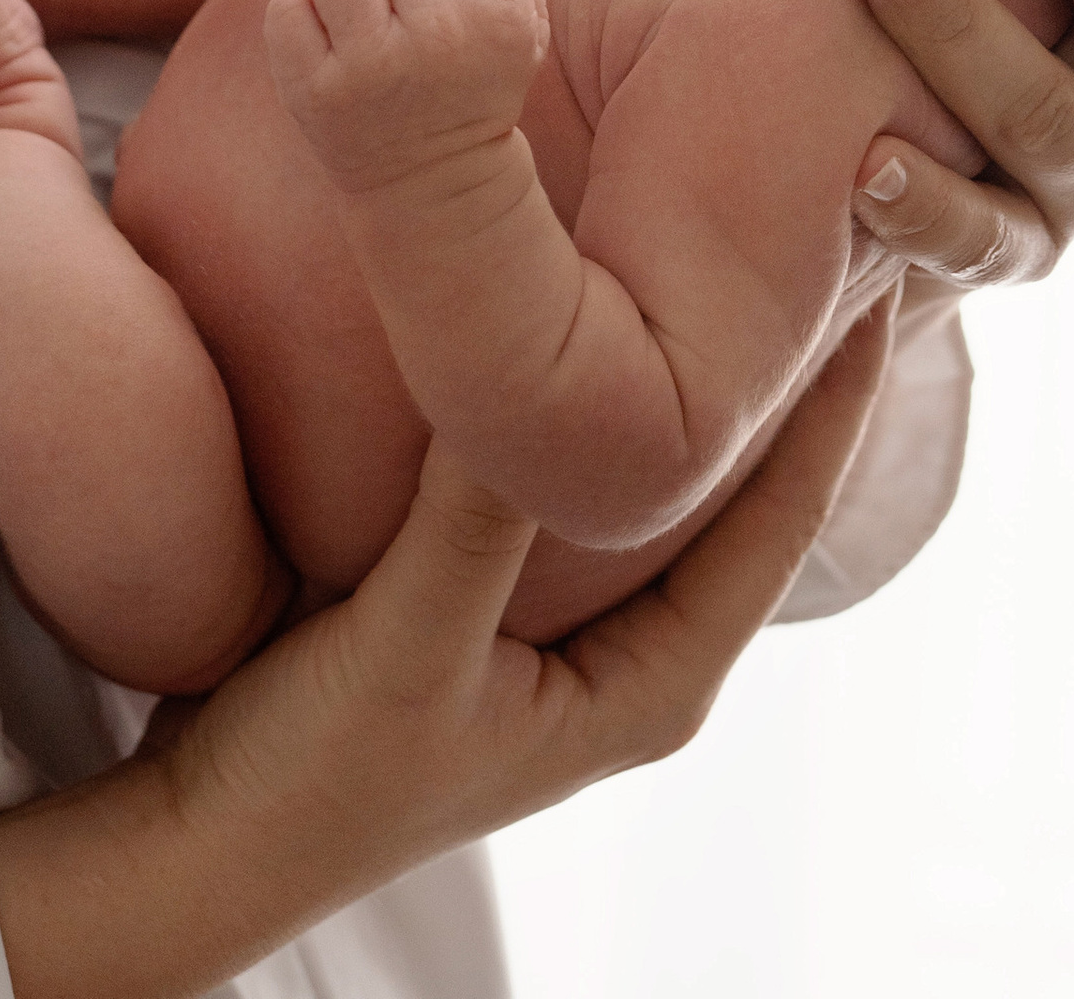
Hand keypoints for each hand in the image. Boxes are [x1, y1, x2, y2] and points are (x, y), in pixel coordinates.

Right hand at [0, 292, 896, 998]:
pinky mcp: (480, 589)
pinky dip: (577, 393)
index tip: (883, 267)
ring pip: (644, 470)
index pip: (790, 514)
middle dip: (769, 360)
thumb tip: (533, 363)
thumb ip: (471, 511)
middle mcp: (627, 650)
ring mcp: (554, 622)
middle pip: (734, 483)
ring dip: (670, 369)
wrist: (190, 850)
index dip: (842, 392)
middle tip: (812, 223)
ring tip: (704, 231)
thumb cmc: (315, 782)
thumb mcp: (410, 640)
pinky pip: (558, 466)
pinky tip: (566, 301)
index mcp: (656, 682)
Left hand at [265, 0, 548, 194]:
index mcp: (503, 22)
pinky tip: (330, 55)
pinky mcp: (313, 90)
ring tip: (365, 30)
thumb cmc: (476, 82)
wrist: (433, 184)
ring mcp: (372, 67)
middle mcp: (442, 40)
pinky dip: (301, 23)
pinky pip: (287, 6)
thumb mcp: (524, 22)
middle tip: (410, 26)